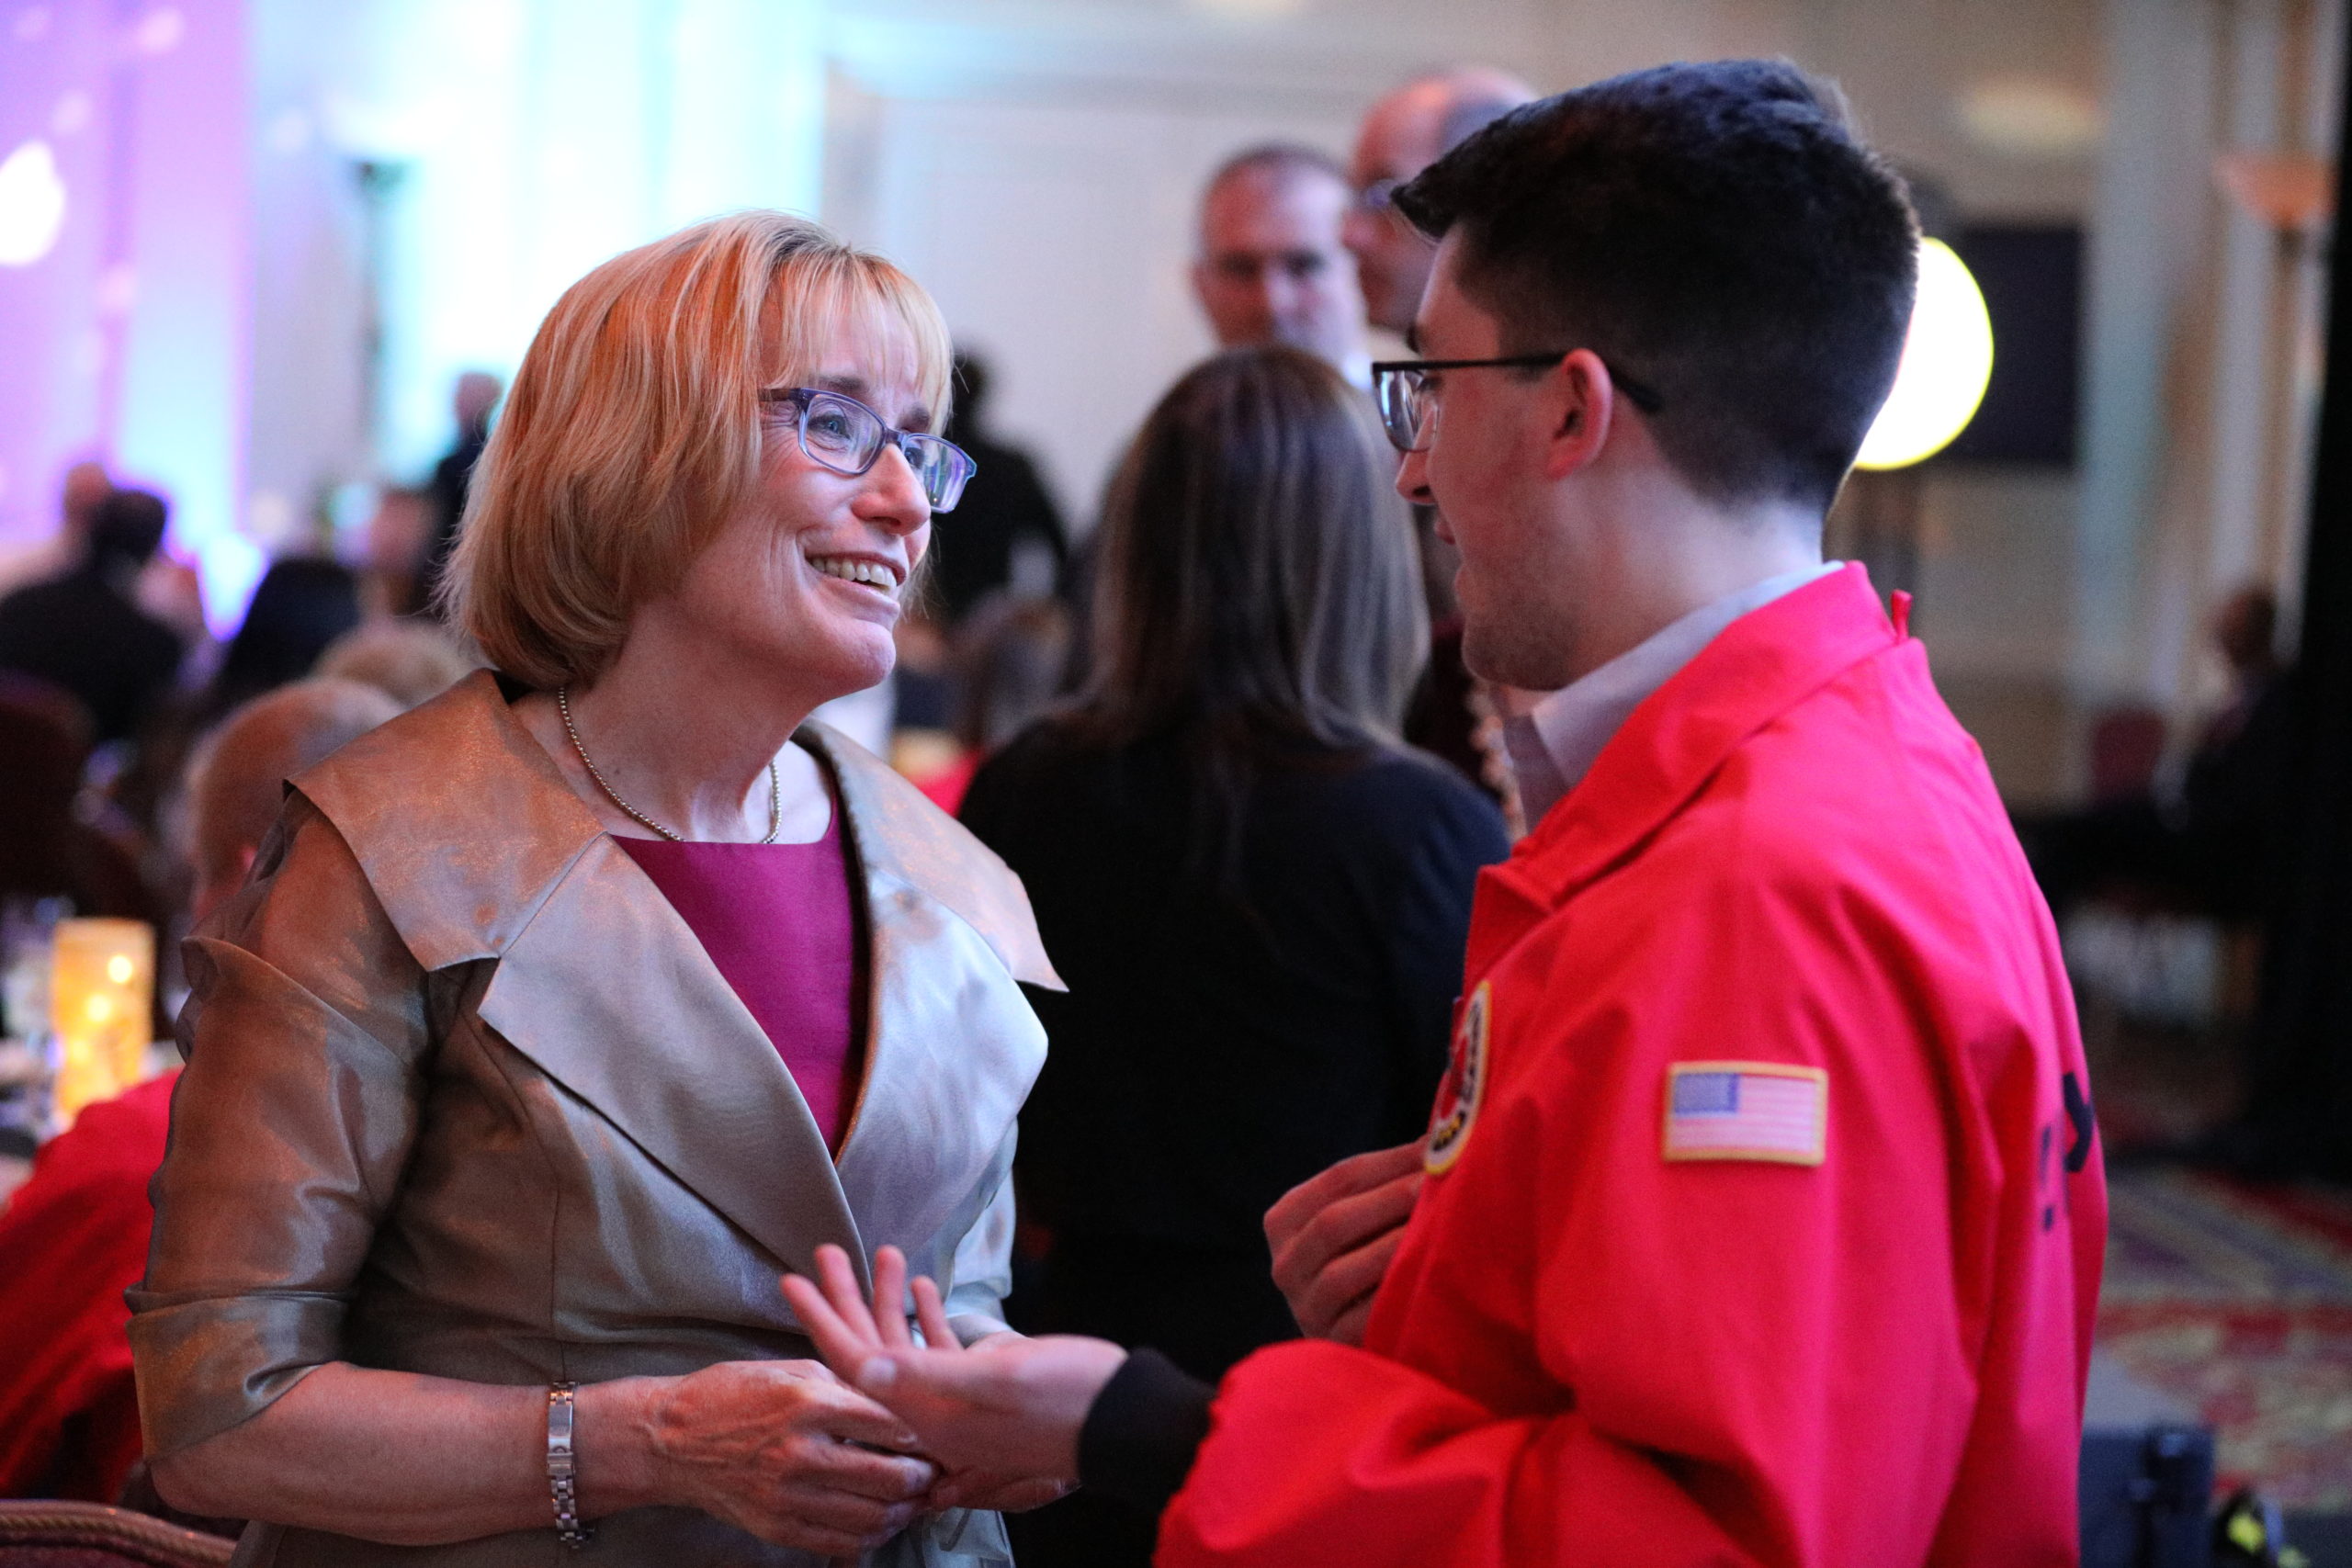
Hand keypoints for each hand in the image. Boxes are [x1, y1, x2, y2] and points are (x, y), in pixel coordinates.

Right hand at [635, 1357, 937, 1556]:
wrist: (670, 1439)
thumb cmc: (733, 1393)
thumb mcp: (793, 1371)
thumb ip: (847, 1388)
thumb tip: (898, 1404)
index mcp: (809, 1404)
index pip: (890, 1424)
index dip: (923, 1433)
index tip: (937, 1433)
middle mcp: (800, 1452)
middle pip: (889, 1477)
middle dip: (923, 1477)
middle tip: (935, 1471)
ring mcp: (787, 1495)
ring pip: (871, 1516)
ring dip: (904, 1511)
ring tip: (915, 1498)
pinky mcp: (776, 1526)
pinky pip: (840, 1542)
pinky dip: (871, 1536)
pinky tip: (881, 1521)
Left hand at [783, 1245, 1125, 1482]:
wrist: (1126, 1420)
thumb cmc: (1068, 1401)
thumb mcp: (995, 1384)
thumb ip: (925, 1375)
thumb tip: (862, 1365)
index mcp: (930, 1414)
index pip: (856, 1365)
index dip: (821, 1321)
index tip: (791, 1280)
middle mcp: (936, 1410)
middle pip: (873, 1351)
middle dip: (846, 1300)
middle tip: (824, 1253)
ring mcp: (961, 1400)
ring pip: (906, 1345)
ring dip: (887, 1298)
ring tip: (873, 1252)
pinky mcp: (989, 1387)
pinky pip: (942, 1351)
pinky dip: (927, 1315)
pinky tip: (920, 1284)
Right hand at [1265, 1140, 1424, 1343]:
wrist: (1364, 1334)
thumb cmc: (1370, 1259)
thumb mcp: (1367, 1215)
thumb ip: (1390, 1177)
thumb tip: (1441, 1129)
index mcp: (1286, 1220)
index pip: (1338, 1179)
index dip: (1389, 1162)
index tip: (1433, 1150)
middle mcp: (1284, 1264)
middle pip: (1333, 1222)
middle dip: (1389, 1200)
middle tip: (1437, 1186)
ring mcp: (1304, 1307)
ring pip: (1341, 1272)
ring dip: (1392, 1247)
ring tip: (1435, 1228)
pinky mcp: (1330, 1343)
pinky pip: (1360, 1318)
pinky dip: (1391, 1295)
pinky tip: (1423, 1279)